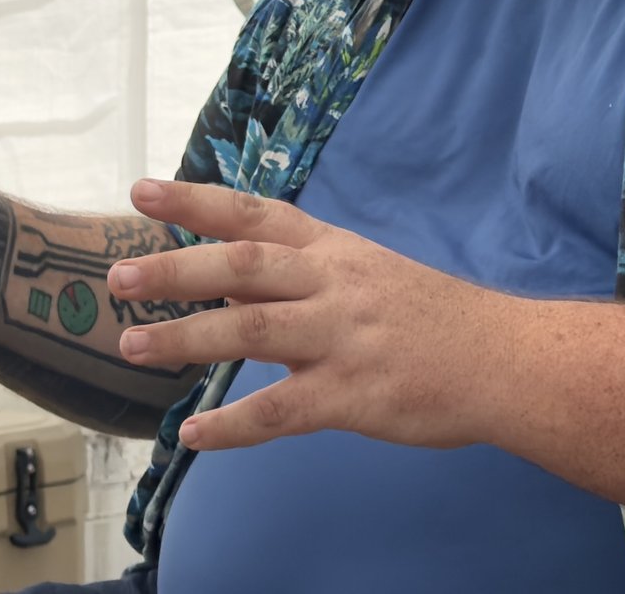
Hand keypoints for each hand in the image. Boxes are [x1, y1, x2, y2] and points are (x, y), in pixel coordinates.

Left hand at [110, 180, 521, 451]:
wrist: (506, 359)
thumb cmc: (434, 319)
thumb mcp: (367, 275)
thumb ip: (297, 276)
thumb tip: (224, 277)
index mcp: (336, 251)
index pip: (258, 214)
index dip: (198, 200)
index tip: (143, 189)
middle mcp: (335, 285)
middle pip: (244, 265)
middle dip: (176, 269)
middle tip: (118, 277)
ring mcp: (344, 338)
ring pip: (252, 330)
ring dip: (187, 338)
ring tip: (133, 346)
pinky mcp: (354, 394)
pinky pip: (282, 410)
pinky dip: (233, 424)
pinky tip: (193, 435)